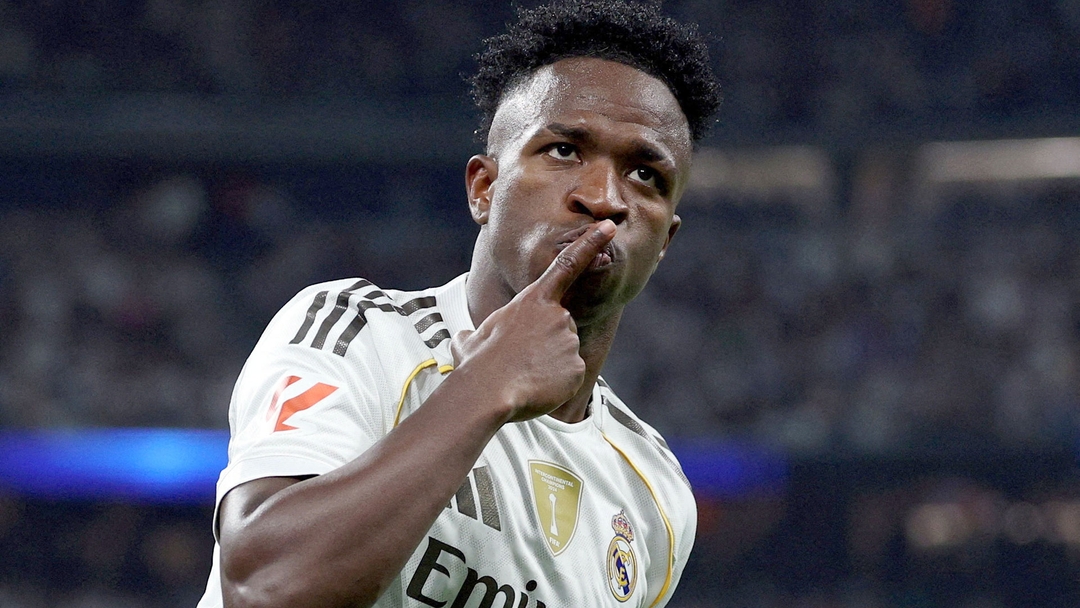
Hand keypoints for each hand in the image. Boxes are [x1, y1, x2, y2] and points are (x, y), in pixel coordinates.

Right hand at [450, 220, 616, 421]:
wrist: (487, 392)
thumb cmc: (476, 365)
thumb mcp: (469, 342)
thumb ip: (472, 336)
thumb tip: (462, 340)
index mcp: (532, 301)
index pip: (567, 265)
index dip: (590, 244)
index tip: (608, 227)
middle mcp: (557, 316)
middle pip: (560, 328)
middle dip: (544, 345)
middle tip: (520, 360)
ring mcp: (569, 341)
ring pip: (564, 354)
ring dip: (548, 366)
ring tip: (525, 375)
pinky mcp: (577, 367)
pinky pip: (569, 377)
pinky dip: (556, 385)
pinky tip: (538, 387)